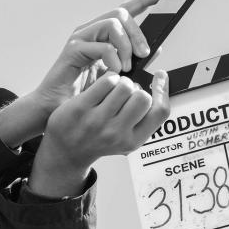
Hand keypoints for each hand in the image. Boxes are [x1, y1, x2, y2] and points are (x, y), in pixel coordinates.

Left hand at [28, 71, 169, 196]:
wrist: (66, 152)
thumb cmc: (99, 140)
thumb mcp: (125, 138)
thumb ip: (143, 118)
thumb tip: (160, 80)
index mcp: (132, 141)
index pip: (160, 113)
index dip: (163, 91)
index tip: (159, 76)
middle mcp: (116, 133)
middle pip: (143, 97)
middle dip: (137, 89)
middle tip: (125, 92)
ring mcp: (97, 121)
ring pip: (124, 86)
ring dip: (121, 82)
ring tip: (113, 88)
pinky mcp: (80, 109)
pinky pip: (105, 81)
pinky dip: (108, 78)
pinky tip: (102, 85)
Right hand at [29, 0, 162, 115]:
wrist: (59, 108)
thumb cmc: (84, 93)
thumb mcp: (117, 75)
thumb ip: (134, 61)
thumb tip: (155, 49)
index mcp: (101, 35)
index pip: (124, 11)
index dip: (142, 1)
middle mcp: (90, 31)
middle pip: (121, 14)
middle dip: (138, 33)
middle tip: (144, 54)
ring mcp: (80, 38)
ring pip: (112, 24)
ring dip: (126, 45)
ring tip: (126, 67)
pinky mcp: (73, 49)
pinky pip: (102, 45)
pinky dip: (113, 58)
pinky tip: (115, 71)